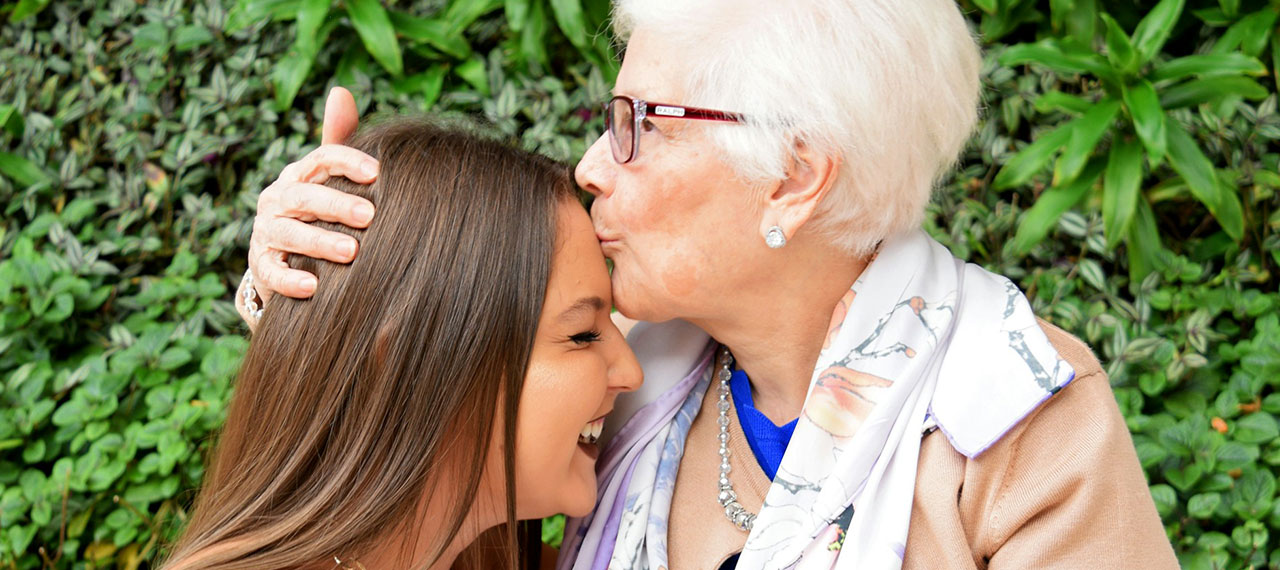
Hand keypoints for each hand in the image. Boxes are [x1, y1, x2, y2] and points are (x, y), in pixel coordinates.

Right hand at [235, 87, 376, 327]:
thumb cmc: (318, 212)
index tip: (379, 172)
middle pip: (304, 196)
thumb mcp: (329, 179)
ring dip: (320, 242)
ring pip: (289, 233)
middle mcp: (277, 199)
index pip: (320, 158)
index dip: (348, 162)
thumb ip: (339, 139)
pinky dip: (291, 280)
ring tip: (351, 253)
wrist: (285, 258)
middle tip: (371, 217)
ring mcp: (266, 232)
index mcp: (299, 174)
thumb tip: (341, 90)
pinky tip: (314, 287)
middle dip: (337, 205)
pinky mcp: (260, 266)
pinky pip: (271, 272)